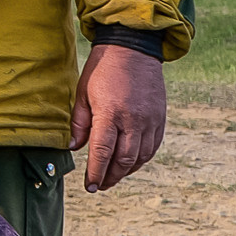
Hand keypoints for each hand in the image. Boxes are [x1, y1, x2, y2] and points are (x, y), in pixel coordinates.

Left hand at [72, 43, 166, 191]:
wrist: (133, 49)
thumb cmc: (102, 70)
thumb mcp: (83, 92)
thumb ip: (80, 123)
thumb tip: (75, 148)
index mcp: (110, 113)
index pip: (102, 151)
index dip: (95, 172)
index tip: (89, 186)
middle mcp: (133, 120)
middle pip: (124, 159)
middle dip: (111, 177)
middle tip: (99, 185)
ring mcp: (150, 120)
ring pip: (140, 157)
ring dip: (126, 171)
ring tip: (112, 177)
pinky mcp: (160, 118)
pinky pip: (152, 147)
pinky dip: (141, 159)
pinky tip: (129, 163)